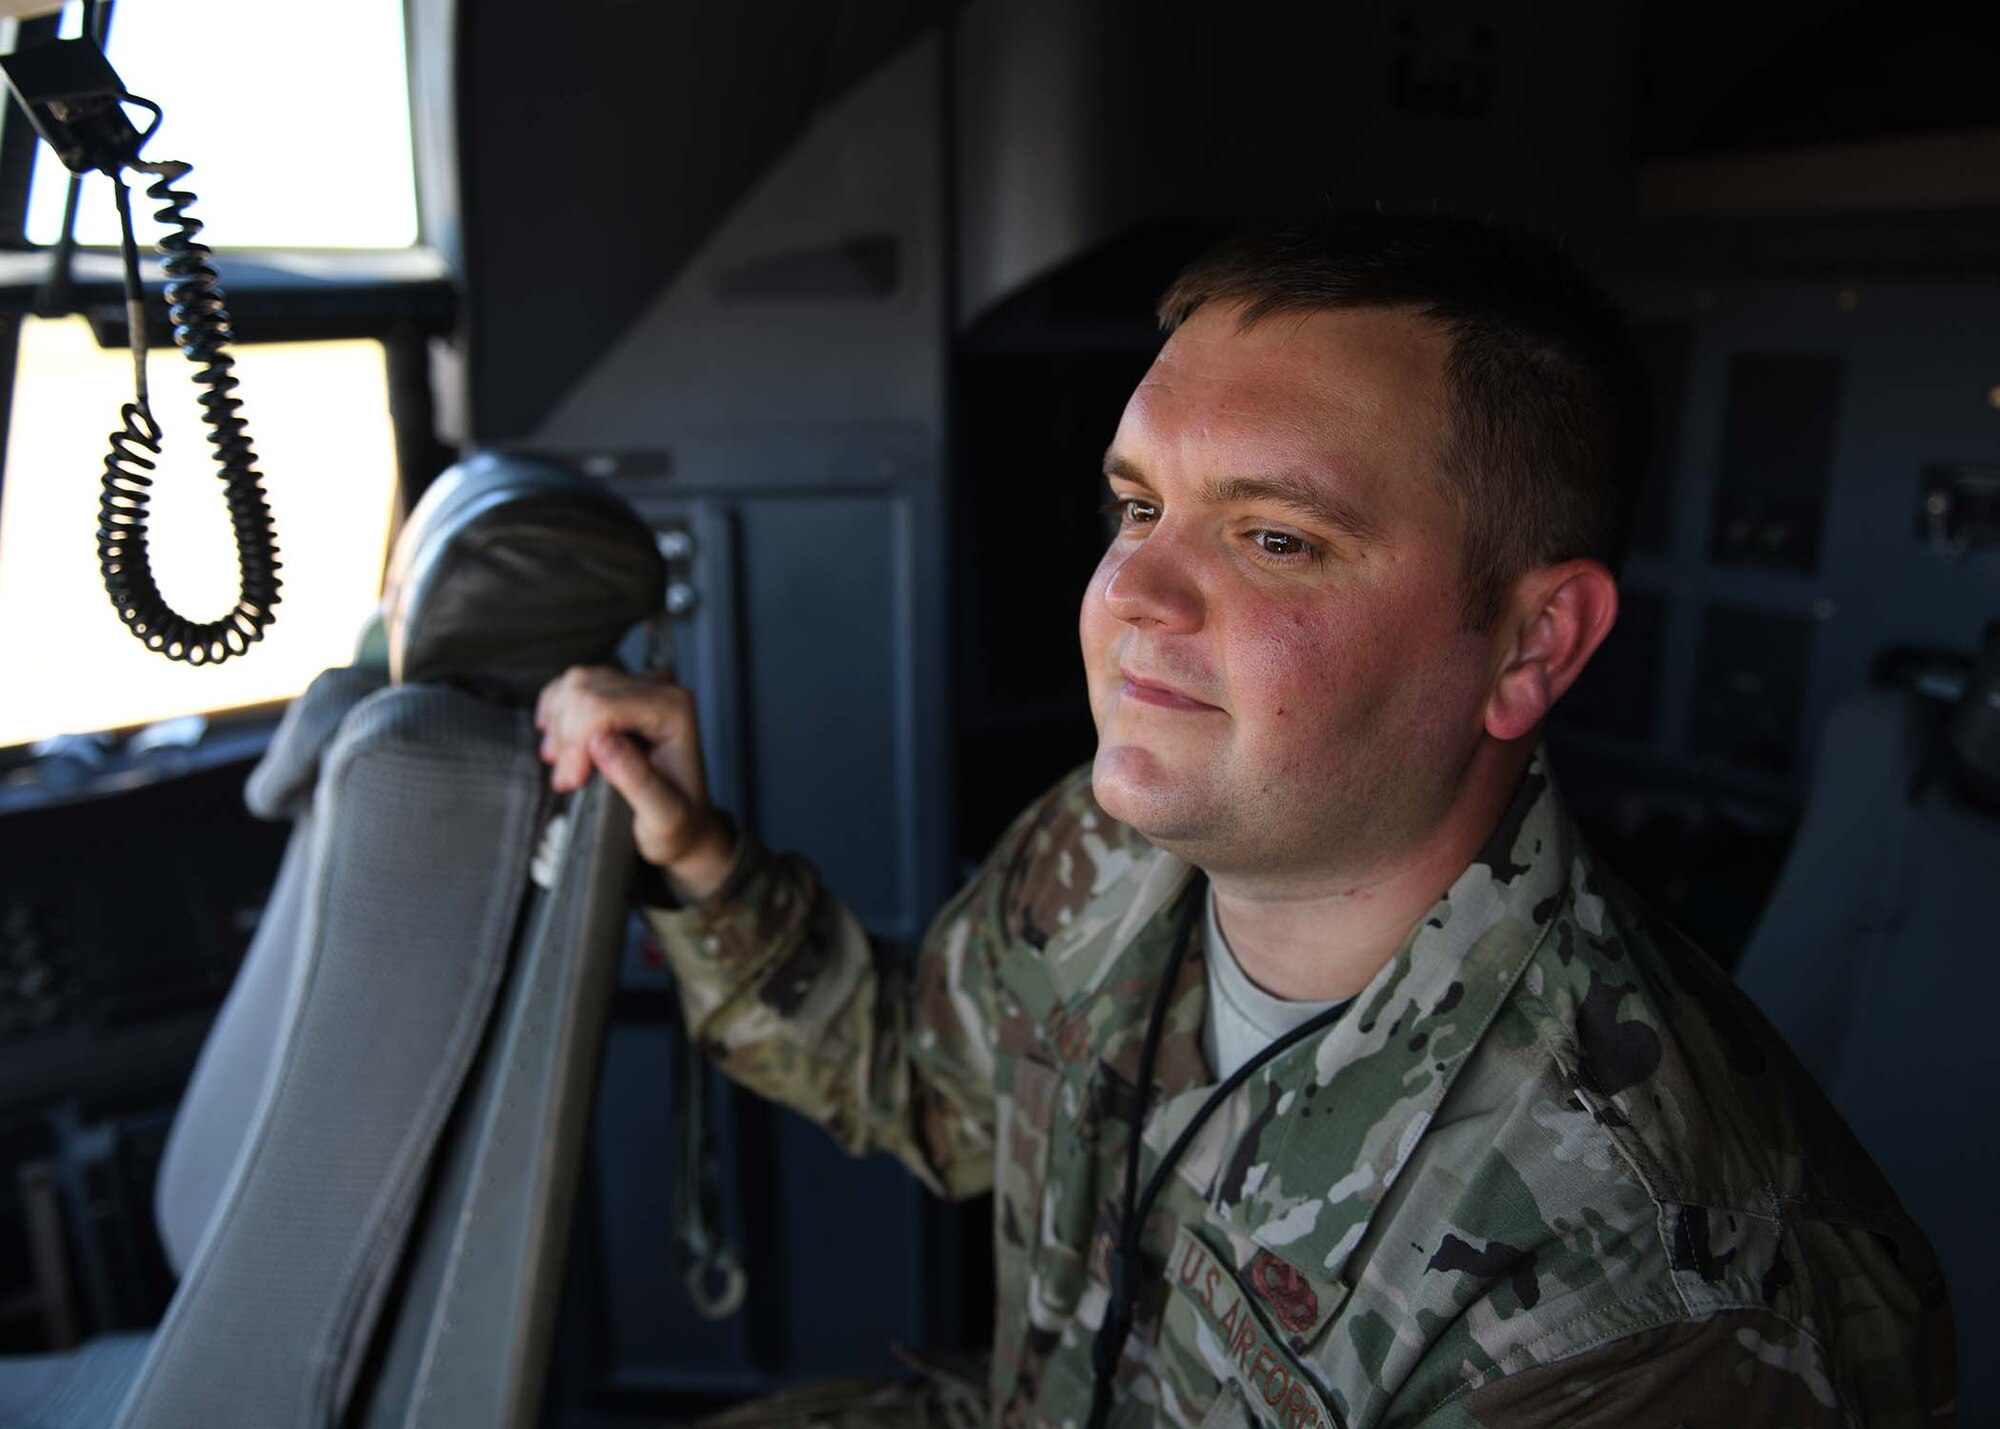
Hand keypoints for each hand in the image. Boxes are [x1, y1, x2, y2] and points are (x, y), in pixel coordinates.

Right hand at [534, 666, 736, 899]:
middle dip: (566, 739)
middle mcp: (660, 690)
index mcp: (674, 710)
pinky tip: (560, 742)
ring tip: (566, 767)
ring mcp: (639, 687)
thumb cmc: (678, 821)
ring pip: (575, 684)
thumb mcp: (664, 817)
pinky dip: (557, 711)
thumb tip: (601, 743)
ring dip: (559, 727)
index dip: (576, 742)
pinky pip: (574, 684)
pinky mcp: (619, 692)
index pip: (602, 706)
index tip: (573, 780)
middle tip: (568, 780)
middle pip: (584, 691)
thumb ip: (637, 781)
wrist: (685, 824)